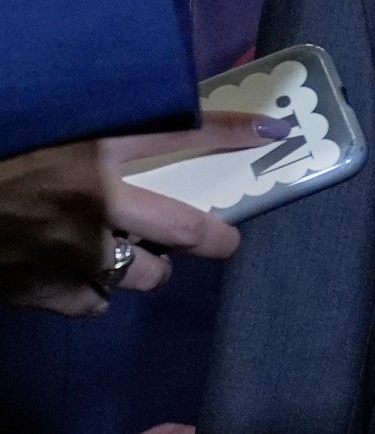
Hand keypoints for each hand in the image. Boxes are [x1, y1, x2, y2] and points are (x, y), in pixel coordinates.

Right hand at [0, 114, 280, 316]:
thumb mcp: (43, 133)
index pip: (181, 134)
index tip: (272, 130)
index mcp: (91, 153)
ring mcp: (74, 255)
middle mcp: (95, 205)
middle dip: (216, 238)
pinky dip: (92, 294)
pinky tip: (77, 279)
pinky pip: (95, 303)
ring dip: (143, 268)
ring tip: (129, 257)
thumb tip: (127, 138)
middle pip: (188, 229)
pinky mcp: (46, 293)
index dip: (232, 132)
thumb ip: (90, 139)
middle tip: (222, 240)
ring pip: (145, 276)